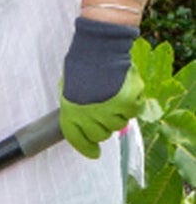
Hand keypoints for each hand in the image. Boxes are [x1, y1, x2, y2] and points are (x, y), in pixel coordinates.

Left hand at [60, 15, 142, 159]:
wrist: (97, 50)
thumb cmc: (81, 64)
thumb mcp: (69, 87)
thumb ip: (75, 104)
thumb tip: (81, 115)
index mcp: (70, 113)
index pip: (78, 140)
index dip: (86, 148)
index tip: (94, 154)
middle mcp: (89, 117)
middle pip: (101, 135)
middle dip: (103, 127)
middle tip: (106, 112)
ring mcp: (109, 112)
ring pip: (119, 125)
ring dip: (118, 114)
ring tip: (114, 95)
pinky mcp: (127, 103)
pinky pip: (134, 111)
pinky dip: (133, 103)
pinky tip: (128, 91)